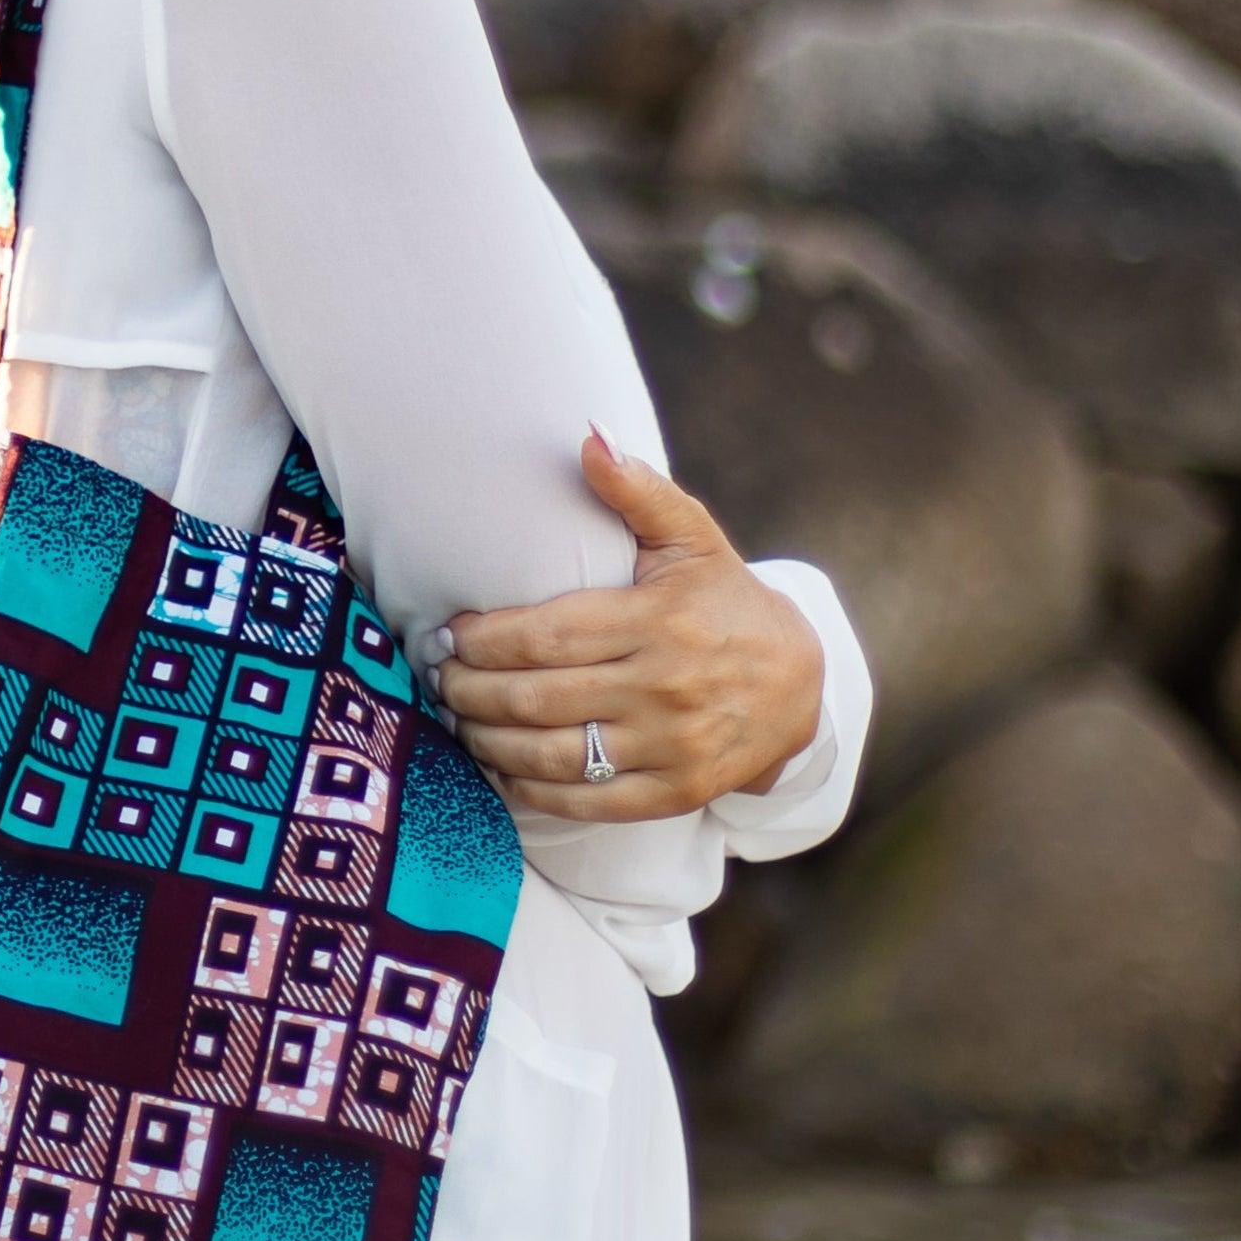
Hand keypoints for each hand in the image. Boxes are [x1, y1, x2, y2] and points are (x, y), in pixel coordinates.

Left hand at [430, 435, 826, 819]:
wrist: (802, 686)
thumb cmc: (725, 601)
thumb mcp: (691, 538)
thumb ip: (637, 491)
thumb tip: (588, 438)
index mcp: (660, 621)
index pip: (545, 635)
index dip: (482, 640)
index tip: (447, 634)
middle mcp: (665, 688)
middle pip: (535, 697)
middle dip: (468, 691)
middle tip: (438, 678)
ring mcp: (671, 747)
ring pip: (550, 755)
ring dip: (486, 742)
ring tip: (458, 720)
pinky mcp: (675, 793)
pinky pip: (583, 802)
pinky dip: (528, 790)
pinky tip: (498, 768)